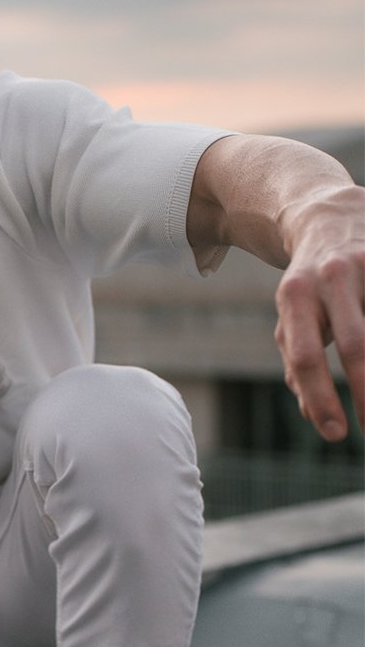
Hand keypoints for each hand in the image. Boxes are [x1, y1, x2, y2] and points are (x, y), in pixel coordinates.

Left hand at [275, 183, 364, 440]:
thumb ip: (297, 361)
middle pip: (356, 344)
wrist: (329, 213)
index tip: (335, 434)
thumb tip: (312, 413)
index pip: (307, 357)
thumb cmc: (308, 281)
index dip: (321, 398)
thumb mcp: (291, 316)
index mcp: (295, 295)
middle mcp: (331, 277)